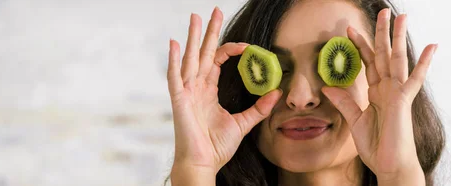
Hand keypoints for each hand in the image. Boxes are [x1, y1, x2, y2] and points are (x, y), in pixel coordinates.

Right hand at [167, 7, 281, 173]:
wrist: (203, 163)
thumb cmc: (217, 146)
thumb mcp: (243, 123)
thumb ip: (259, 108)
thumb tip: (277, 93)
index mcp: (208, 90)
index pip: (217, 60)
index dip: (230, 49)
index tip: (246, 45)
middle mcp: (196, 87)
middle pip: (202, 52)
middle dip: (208, 31)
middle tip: (214, 11)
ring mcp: (186, 91)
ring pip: (189, 58)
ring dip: (192, 37)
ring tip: (195, 17)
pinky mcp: (179, 99)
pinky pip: (175, 76)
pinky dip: (173, 59)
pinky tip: (175, 43)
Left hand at [322, 9, 436, 183]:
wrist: (389, 165)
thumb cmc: (376, 146)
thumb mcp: (354, 120)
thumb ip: (344, 102)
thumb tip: (327, 87)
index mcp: (376, 92)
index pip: (368, 62)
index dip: (360, 45)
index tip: (349, 29)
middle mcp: (388, 89)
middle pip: (384, 54)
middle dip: (382, 33)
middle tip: (382, 11)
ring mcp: (397, 93)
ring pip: (398, 59)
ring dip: (399, 38)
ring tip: (401, 17)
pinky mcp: (403, 101)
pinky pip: (414, 80)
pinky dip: (423, 63)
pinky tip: (431, 46)